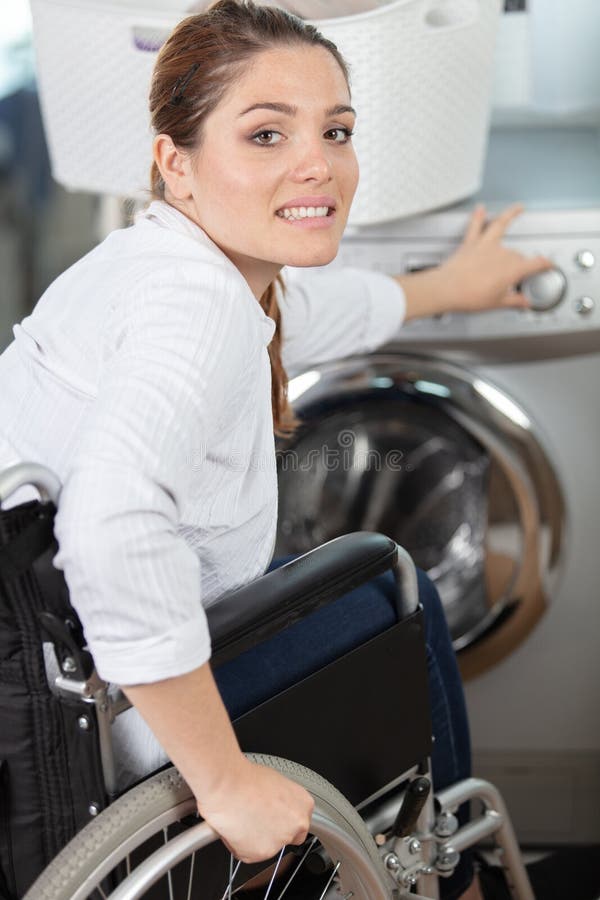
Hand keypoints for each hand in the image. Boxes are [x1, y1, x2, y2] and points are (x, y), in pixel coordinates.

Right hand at [196, 756, 313, 863]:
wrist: (228, 785)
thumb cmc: (247, 779)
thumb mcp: (275, 783)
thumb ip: (282, 802)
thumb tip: (275, 808)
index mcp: (304, 804)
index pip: (299, 823)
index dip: (283, 821)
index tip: (273, 818)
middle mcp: (296, 825)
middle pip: (286, 837)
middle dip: (272, 832)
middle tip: (256, 818)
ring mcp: (279, 842)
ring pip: (267, 847)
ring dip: (255, 838)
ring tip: (242, 817)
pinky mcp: (260, 854)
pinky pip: (249, 853)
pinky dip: (240, 844)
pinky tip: (236, 827)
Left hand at [399, 204, 553, 320]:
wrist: (446, 290)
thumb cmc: (469, 297)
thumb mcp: (497, 304)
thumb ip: (514, 301)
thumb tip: (524, 302)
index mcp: (512, 269)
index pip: (536, 263)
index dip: (545, 264)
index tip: (549, 265)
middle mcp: (501, 254)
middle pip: (517, 254)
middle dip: (519, 263)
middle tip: (515, 276)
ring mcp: (486, 246)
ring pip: (501, 228)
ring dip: (511, 215)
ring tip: (518, 208)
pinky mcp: (470, 243)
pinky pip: (476, 226)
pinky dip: (479, 216)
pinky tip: (481, 208)